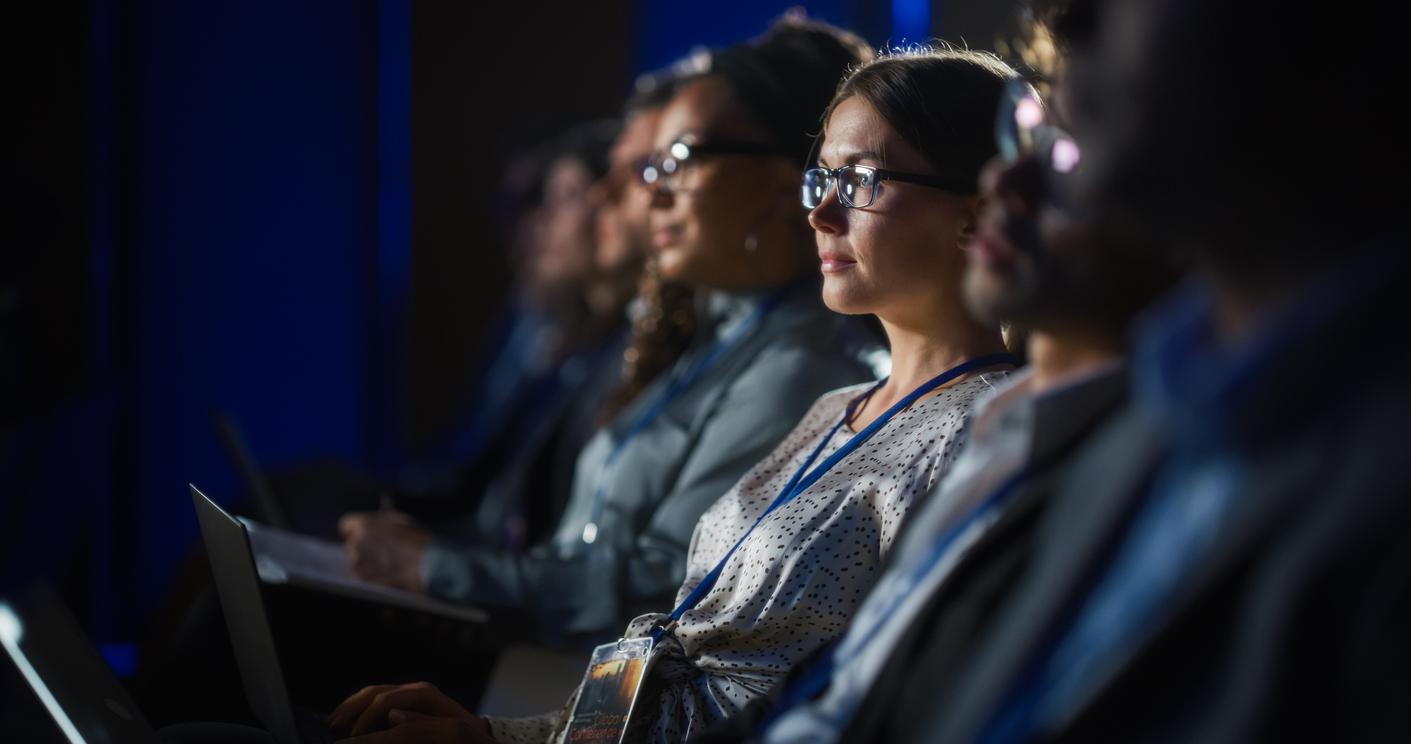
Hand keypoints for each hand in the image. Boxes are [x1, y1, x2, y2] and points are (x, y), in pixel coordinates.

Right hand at [327, 681, 491, 740]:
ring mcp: (410, 693)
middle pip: (375, 692)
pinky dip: (359, 708)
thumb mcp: (448, 730)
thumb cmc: (465, 734)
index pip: (385, 700)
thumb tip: (393, 716)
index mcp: (424, 694)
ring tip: (332, 721)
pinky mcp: (406, 701)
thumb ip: (421, 723)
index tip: (351, 736)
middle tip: (332, 726)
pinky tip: (347, 719)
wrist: (476, 732)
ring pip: (372, 692)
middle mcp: (415, 689)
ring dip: (351, 706)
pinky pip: (377, 698)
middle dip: (351, 708)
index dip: (365, 718)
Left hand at [338, 510, 433, 591]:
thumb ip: (381, 520)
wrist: (427, 562)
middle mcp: (357, 541)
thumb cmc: (417, 538)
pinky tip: (381, 573)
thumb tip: (374, 522)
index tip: (358, 533)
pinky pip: (357, 574)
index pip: (346, 524)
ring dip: (363, 560)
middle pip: (350, 542)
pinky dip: (366, 574)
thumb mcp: (399, 520)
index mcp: (364, 524)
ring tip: (382, 563)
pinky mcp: (363, 577)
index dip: (353, 528)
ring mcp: (358, 561)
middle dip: (361, 545)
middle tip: (377, 550)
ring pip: (353, 559)